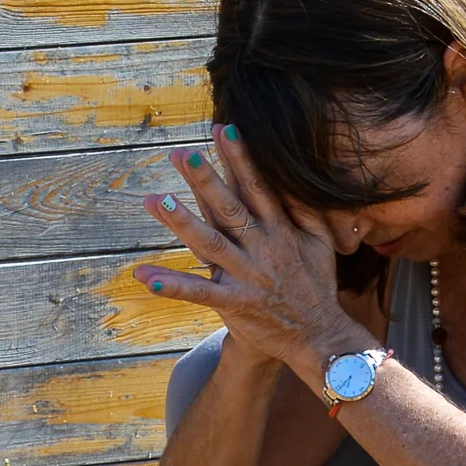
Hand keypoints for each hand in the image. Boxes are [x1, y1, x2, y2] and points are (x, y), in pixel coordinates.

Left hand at [133, 127, 362, 386]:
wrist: (320, 337)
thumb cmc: (317, 284)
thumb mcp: (320, 241)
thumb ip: (304, 209)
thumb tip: (290, 176)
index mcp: (281, 228)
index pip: (257, 186)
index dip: (240, 157)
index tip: (222, 128)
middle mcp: (262, 248)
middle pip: (229, 208)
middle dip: (205, 179)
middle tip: (181, 153)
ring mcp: (247, 276)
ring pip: (210, 244)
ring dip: (182, 222)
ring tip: (156, 200)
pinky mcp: (235, 304)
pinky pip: (200, 293)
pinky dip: (174, 285)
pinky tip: (145, 275)